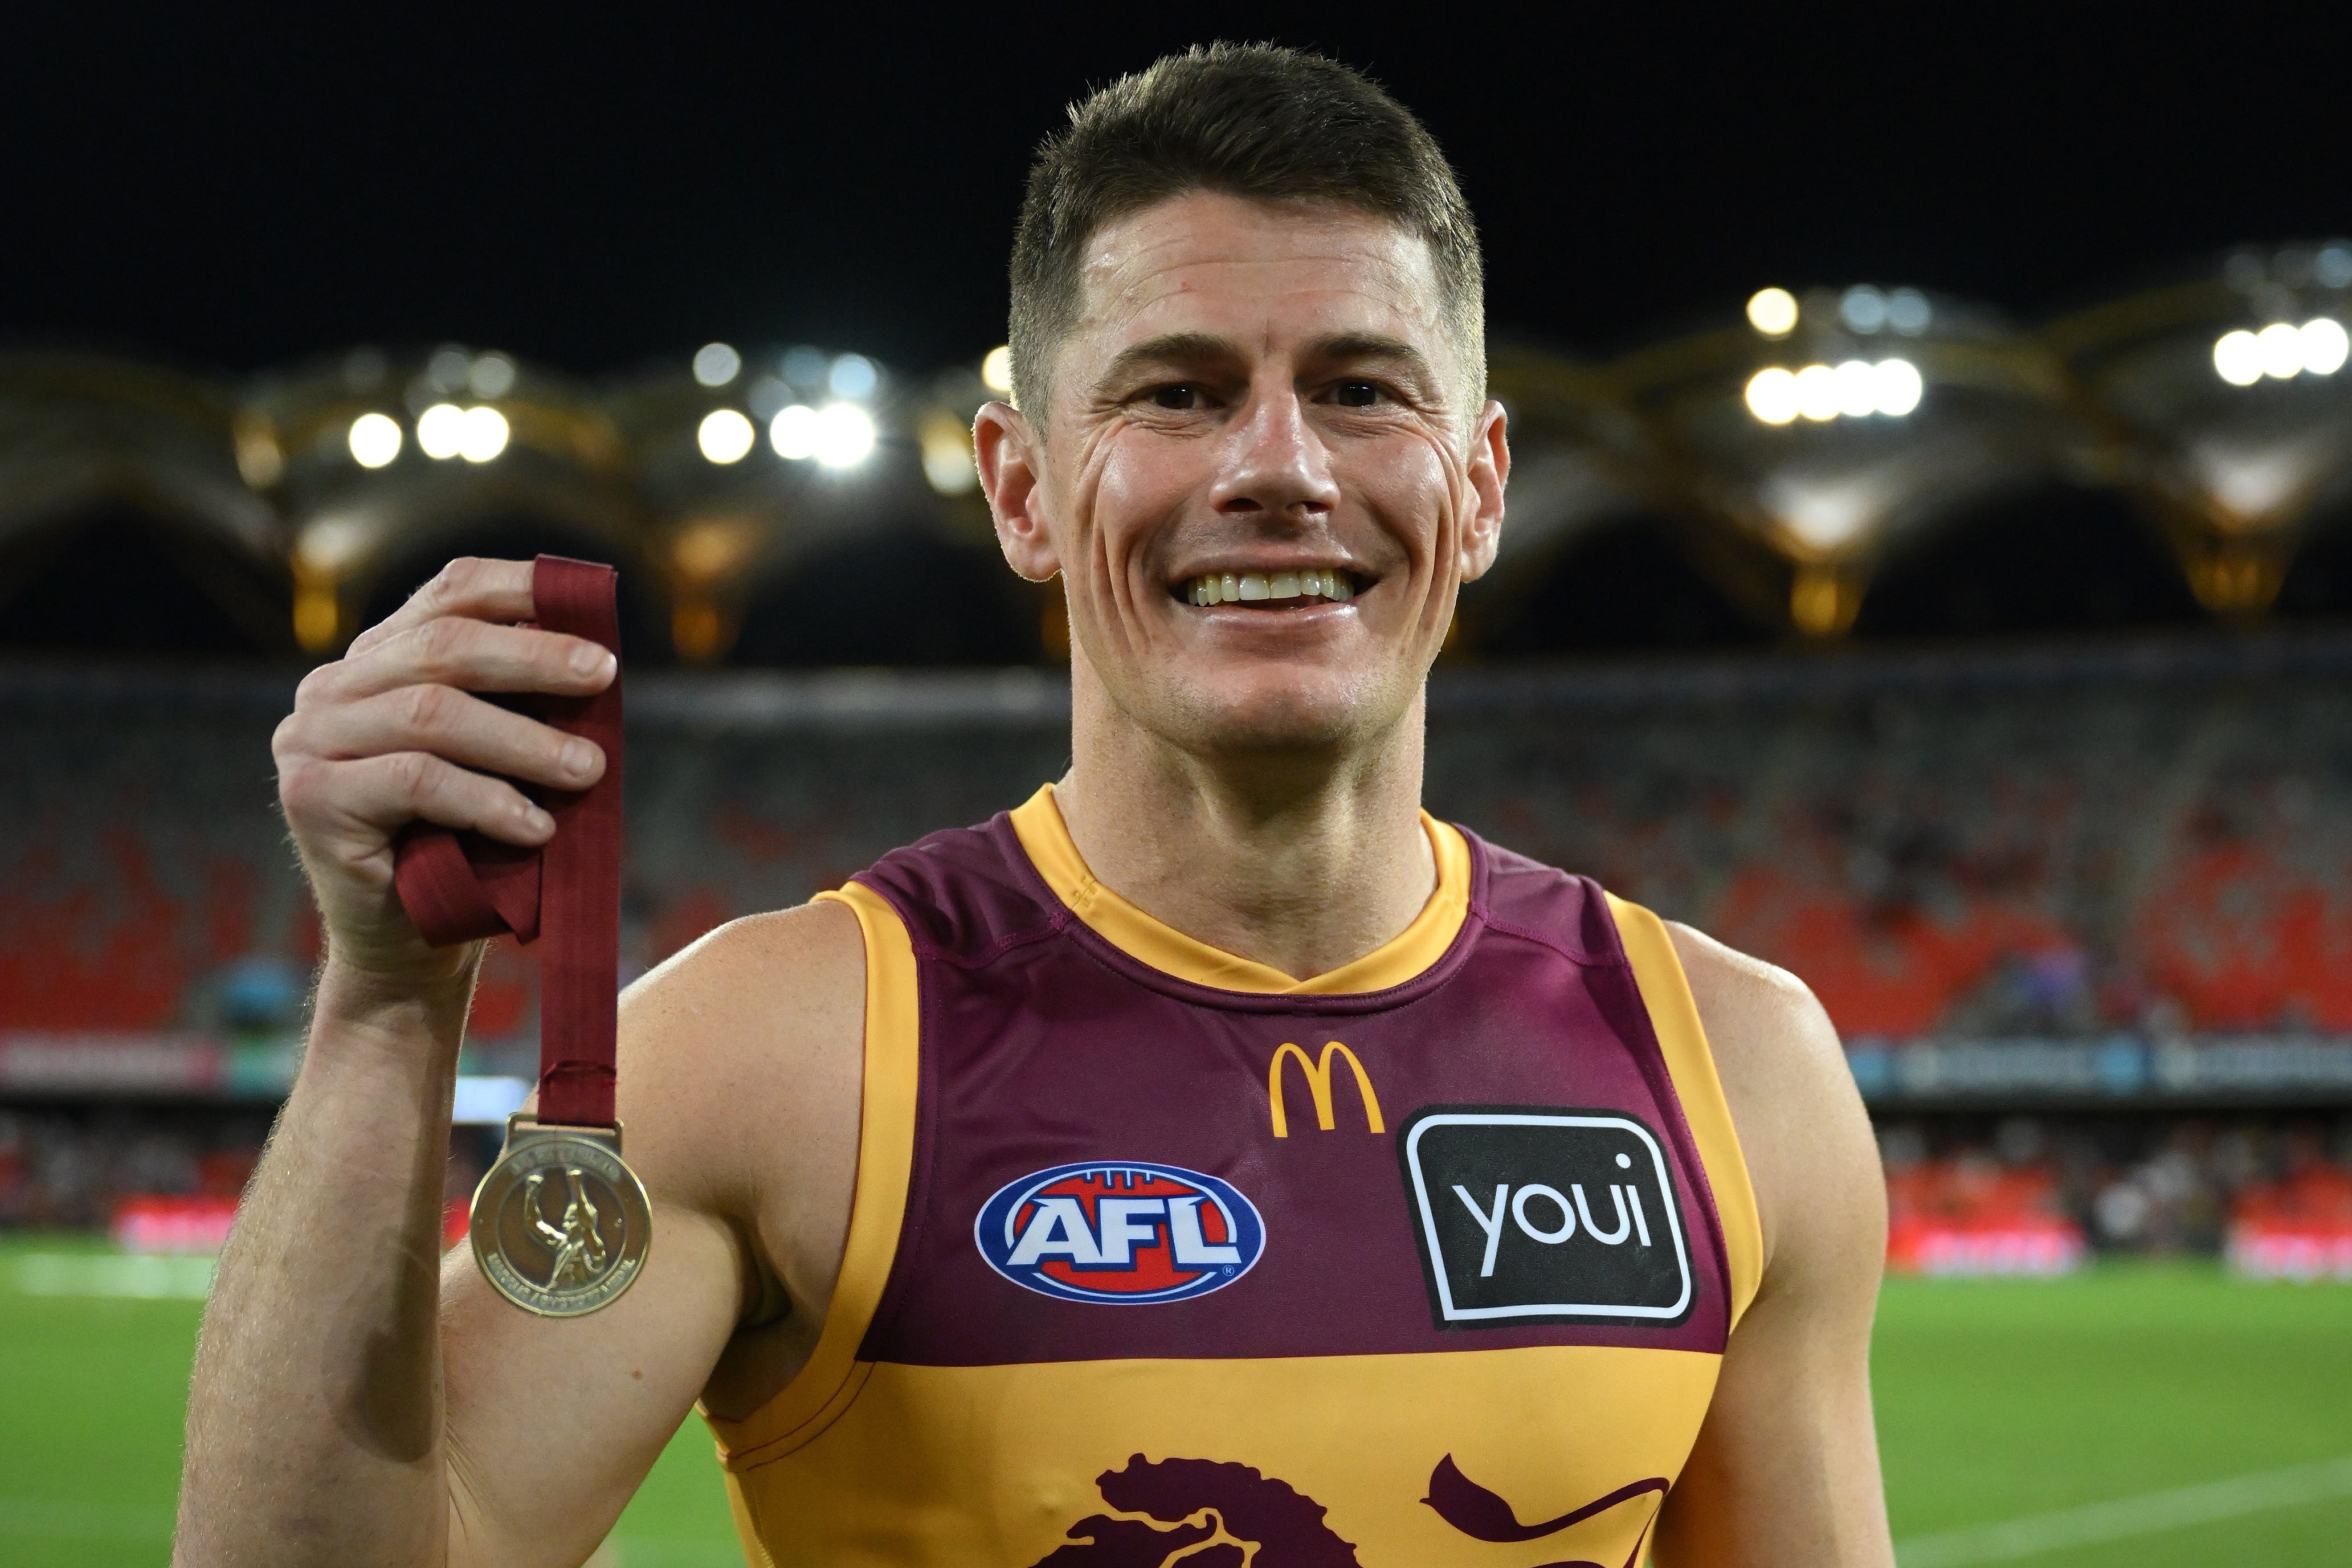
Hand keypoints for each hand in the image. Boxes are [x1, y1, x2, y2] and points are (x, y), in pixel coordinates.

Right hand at [273, 557, 616, 984]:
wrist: (411, 946)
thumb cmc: (469, 847)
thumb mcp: (501, 759)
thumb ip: (523, 703)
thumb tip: (596, 656)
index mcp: (375, 663)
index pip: (444, 596)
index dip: (515, 586)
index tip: (589, 603)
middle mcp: (331, 690)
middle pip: (442, 646)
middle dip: (533, 658)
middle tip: (604, 676)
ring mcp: (310, 741)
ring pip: (432, 714)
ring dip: (523, 741)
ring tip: (588, 770)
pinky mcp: (311, 798)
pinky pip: (416, 781)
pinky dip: (487, 800)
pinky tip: (535, 826)